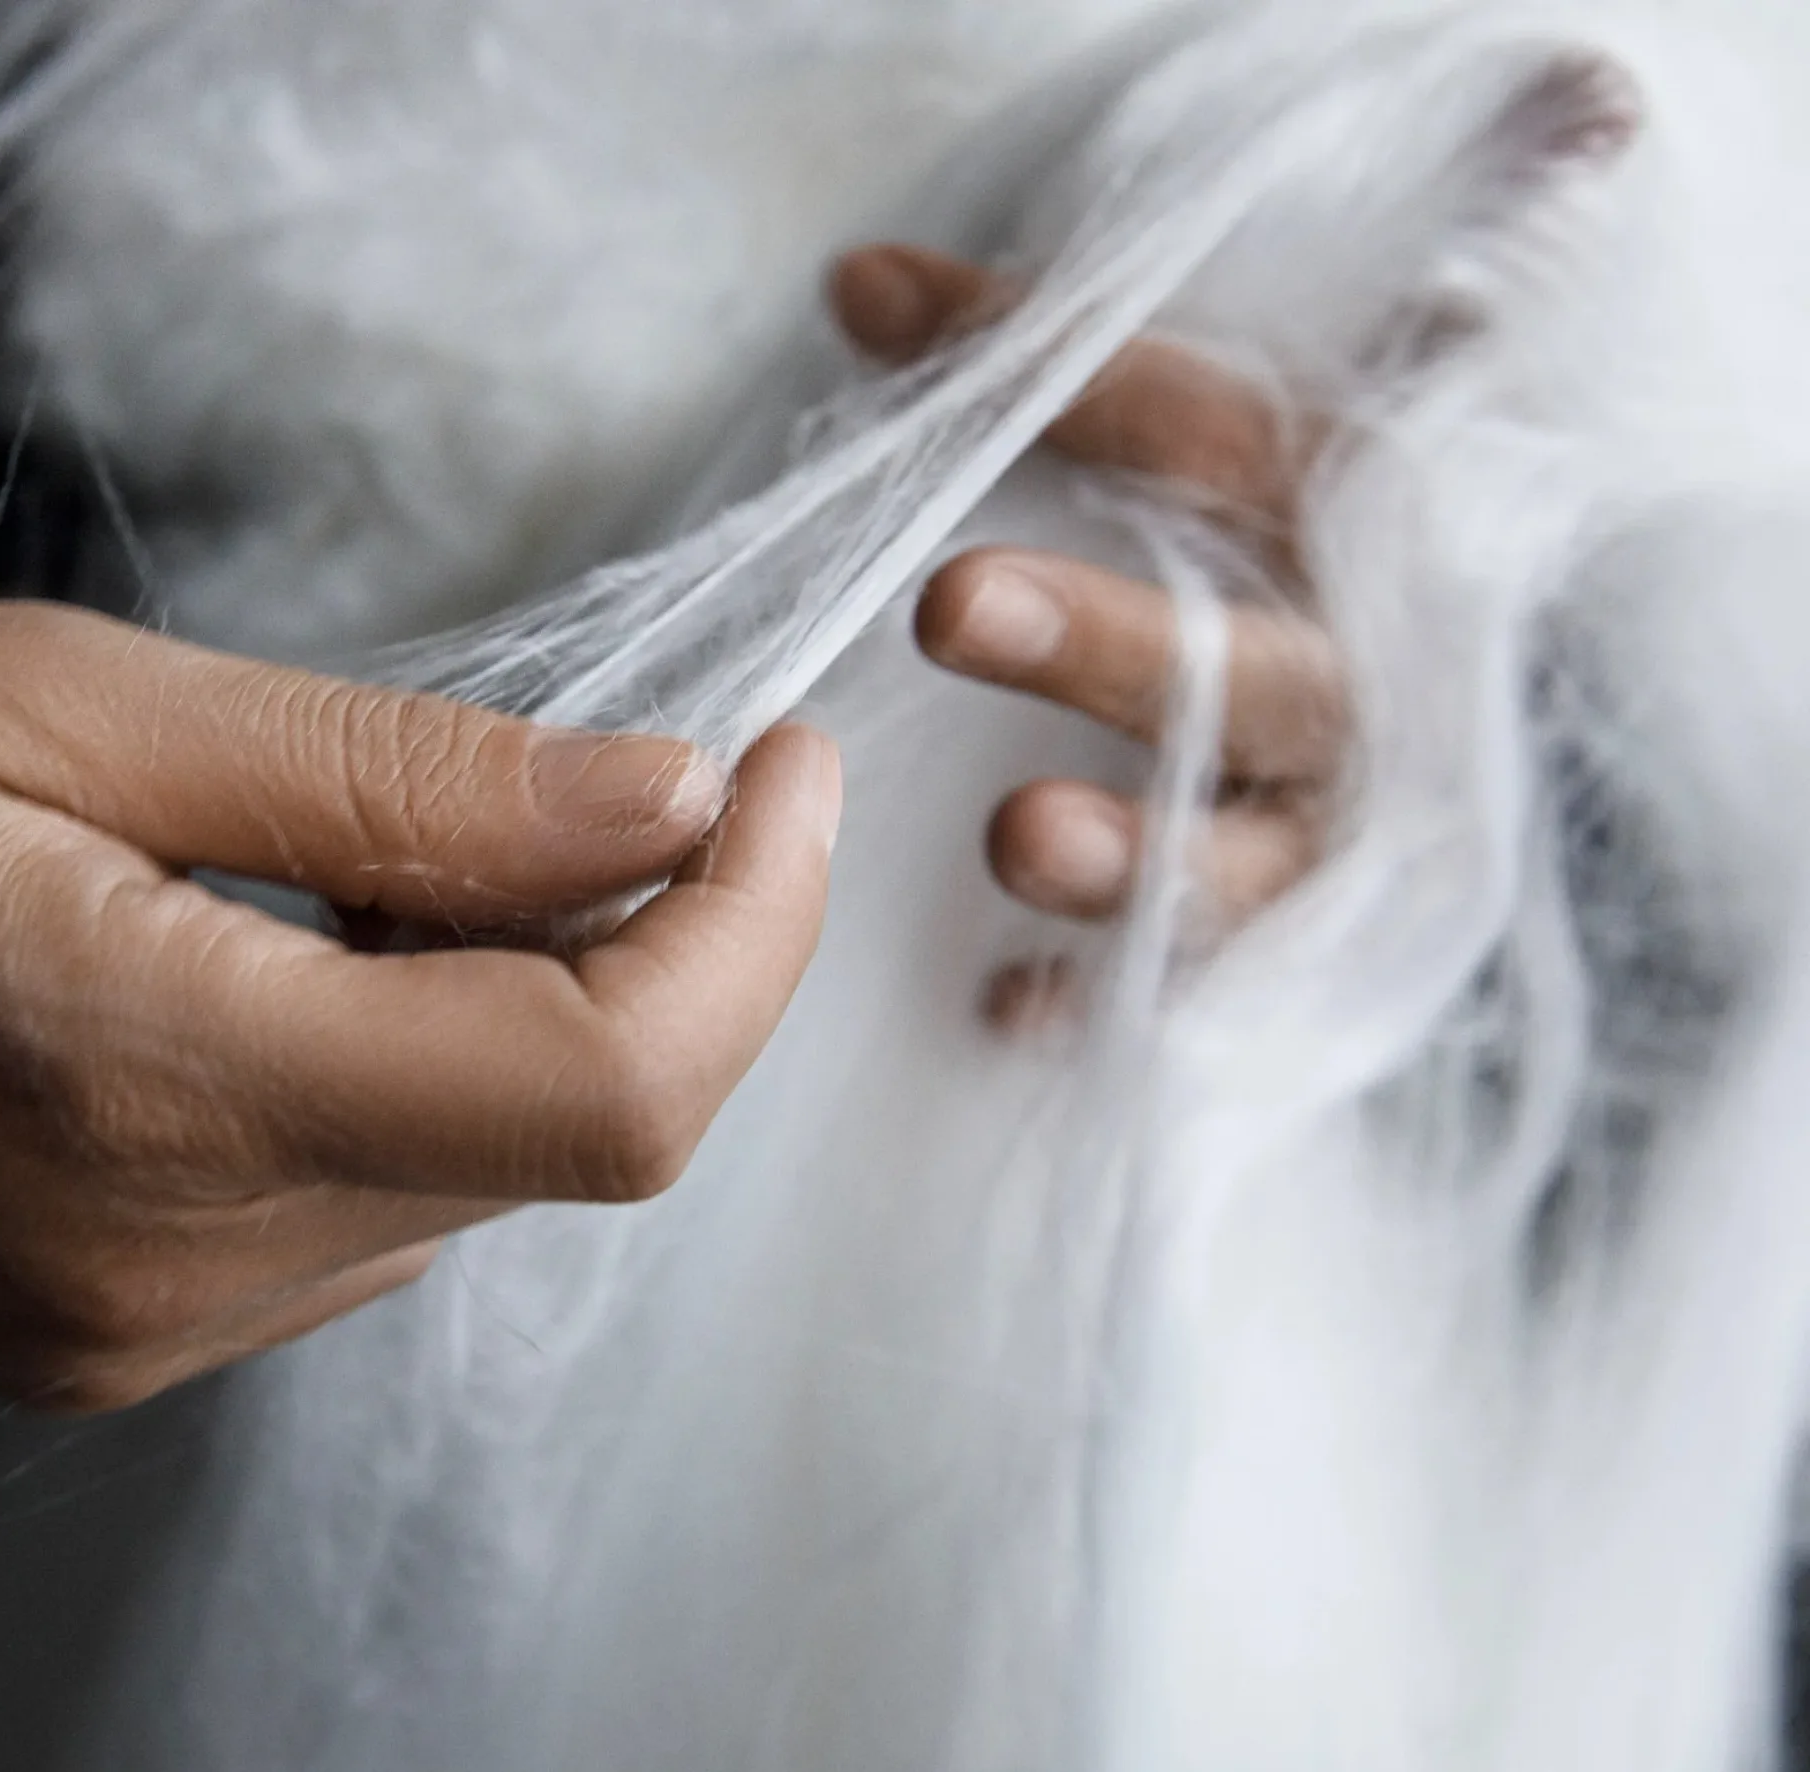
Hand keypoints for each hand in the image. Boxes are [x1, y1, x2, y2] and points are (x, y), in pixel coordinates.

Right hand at [0, 605, 839, 1408]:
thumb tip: (665, 804)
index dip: (753, 933)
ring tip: (394, 867)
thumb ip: (400, 780)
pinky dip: (422, 1087)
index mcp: (146, 1077)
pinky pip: (374, 1225)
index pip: (601, 1086)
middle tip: (611, 778)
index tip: (782, 769)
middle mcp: (159, 1262)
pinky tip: (325, 971)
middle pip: (571, 1139)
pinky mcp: (119, 1348)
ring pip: (484, 1186)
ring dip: (531, 1016)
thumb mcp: (88, 701)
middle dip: (660, 949)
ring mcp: (137, 1335)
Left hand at [828, 246, 1348, 1025]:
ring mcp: (1321, 831)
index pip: (1214, 434)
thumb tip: (857, 281)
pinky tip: (1004, 1007)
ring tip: (1015, 837)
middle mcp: (1344, 680)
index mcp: (1329, 524)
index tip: (889, 322)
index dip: (1074, 384)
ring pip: (1247, 855)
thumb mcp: (1172, 454)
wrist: (1398, 746)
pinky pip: (1204, 1001)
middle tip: (949, 606)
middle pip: (1246, 665)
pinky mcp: (1289, 955)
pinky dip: (1104, 1004)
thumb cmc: (1246, 572)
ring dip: (1132, 853)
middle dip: (1108, 642)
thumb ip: (1026, 373)